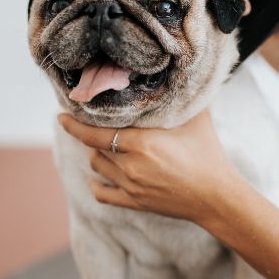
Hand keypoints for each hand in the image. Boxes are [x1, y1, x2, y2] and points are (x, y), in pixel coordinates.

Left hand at [58, 110, 243, 226]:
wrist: (216, 196)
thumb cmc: (208, 155)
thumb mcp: (196, 120)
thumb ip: (180, 99)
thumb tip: (174, 76)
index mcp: (142, 144)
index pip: (96, 133)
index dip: (75, 125)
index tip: (61, 116)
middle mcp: (131, 166)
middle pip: (95, 148)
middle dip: (89, 135)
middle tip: (86, 124)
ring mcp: (131, 187)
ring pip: (98, 167)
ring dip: (97, 155)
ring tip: (103, 145)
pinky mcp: (135, 202)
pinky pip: (103, 194)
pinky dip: (96, 184)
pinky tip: (97, 176)